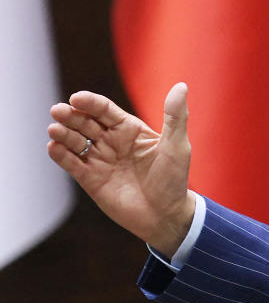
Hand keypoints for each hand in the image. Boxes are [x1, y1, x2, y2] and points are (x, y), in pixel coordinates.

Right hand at [48, 82, 195, 256]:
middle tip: (59, 111)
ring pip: (74, 140)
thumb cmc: (174, 180)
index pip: (105, 110)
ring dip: (63, 133)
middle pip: (85, 122)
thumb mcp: (177, 146)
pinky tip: (54, 148)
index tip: (77, 98)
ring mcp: (99, 160)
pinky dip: (60, 155)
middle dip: (71, 116)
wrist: (166, 217)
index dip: (90, 102)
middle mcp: (111, 142)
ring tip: (55, 130)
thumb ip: (176, 117)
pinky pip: (71, 163)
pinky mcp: (90, 179)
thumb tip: (181, 85)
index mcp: (129, 129)